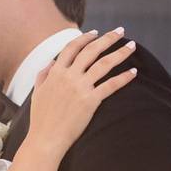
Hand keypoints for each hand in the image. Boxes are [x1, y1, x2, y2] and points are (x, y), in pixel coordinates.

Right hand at [27, 27, 137, 156]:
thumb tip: (51, 62)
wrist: (46, 139)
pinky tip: (133, 72)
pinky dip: (124, 77)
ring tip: (132, 46)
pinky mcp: (90, 101)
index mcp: (55, 73)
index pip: (72, 48)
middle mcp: (68, 76)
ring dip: (120, 53)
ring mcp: (80, 88)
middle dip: (108, 38)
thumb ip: (43, 75)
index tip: (96, 32)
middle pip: (91, 51)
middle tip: (121, 31)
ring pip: (104, 64)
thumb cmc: (41, 119)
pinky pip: (111, 85)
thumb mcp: (37, 93)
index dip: (85, 38)